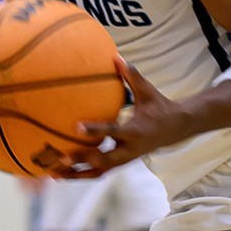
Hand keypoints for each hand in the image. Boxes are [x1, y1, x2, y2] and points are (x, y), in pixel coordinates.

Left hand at [55, 57, 188, 177]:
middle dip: (82, 160)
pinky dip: (82, 174)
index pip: (113, 132)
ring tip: (54, 174)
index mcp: (136, 131)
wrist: (175, 129)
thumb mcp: (148, 91)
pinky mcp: (121, 164)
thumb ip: (131, 75)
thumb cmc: (159, 107)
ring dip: (78, 174)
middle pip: (104, 160)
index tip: (76, 127)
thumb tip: (115, 56)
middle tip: (61, 157)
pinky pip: (100, 172)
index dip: (95, 130)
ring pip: (100, 172)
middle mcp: (130, 149)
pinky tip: (63, 174)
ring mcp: (125, 159)